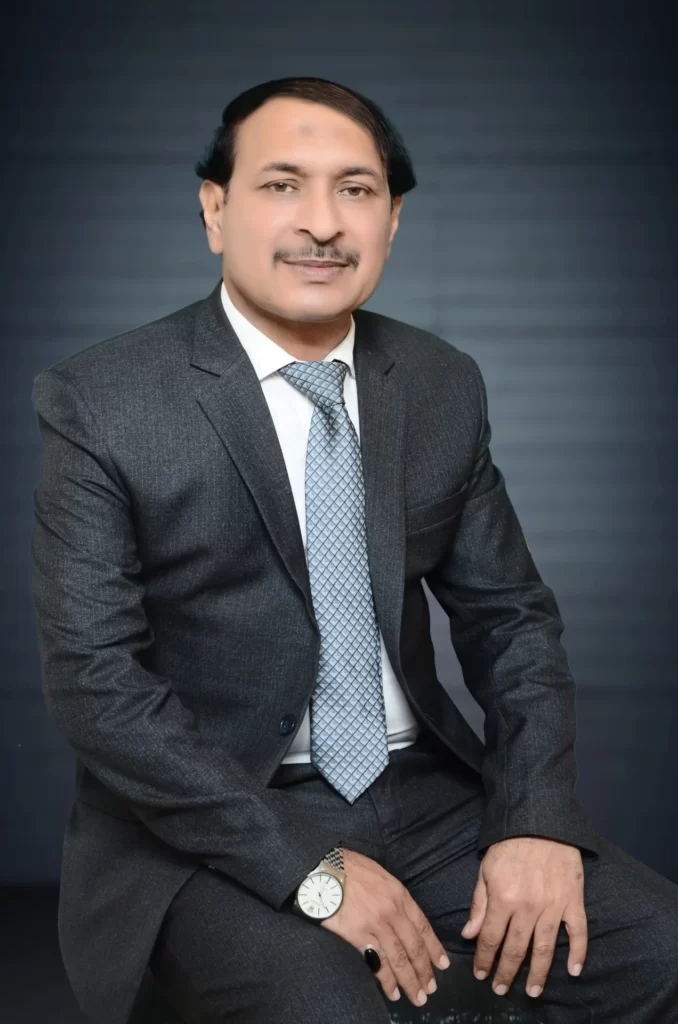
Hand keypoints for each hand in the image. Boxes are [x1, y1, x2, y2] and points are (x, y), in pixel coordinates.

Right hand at [320, 848, 450, 1007]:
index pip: (422, 926)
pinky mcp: (359, 935)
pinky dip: (387, 980)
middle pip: (414, 946)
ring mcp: (377, 924)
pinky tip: (392, 991)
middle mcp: (393, 911)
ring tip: (417, 997)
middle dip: (424, 971)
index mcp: (399, 894)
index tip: (442, 964)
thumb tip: (400, 915)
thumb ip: (392, 896)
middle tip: (431, 989)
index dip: (434, 947)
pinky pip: (378, 962)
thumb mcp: (379, 875)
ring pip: (400, 958)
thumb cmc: (349, 868)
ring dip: (410, 981)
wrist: (324, 869)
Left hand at [461, 836, 586, 999]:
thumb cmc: (509, 844)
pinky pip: (578, 933)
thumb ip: (479, 904)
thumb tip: (468, 934)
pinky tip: (574, 972)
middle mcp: (528, 908)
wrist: (540, 821)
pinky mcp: (573, 901)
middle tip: (501, 989)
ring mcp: (553, 906)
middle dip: (506, 972)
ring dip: (538, 973)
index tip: (480, 974)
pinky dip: (578, 954)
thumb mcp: (485, 870)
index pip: (490, 938)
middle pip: (516, 949)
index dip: (484, 959)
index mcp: (503, 899)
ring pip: (545, 948)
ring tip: (533, 991)